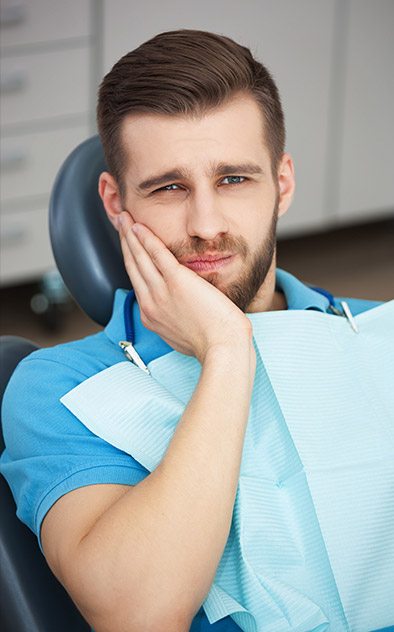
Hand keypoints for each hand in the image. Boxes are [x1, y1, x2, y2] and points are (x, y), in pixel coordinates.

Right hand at [118, 212, 251, 361]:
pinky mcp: (177, 282)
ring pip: (139, 257)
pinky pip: (156, 255)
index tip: (128, 245)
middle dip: (124, 242)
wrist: (222, 348)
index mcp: (151, 316)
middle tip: (120, 222)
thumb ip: (175, 319)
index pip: (137, 281)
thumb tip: (179, 310)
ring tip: (124, 217)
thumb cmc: (212, 344)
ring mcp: (161, 292)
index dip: (130, 259)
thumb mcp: (184, 335)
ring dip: (130, 234)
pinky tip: (139, 226)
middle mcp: (150, 303)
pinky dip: (146, 238)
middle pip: (133, 266)